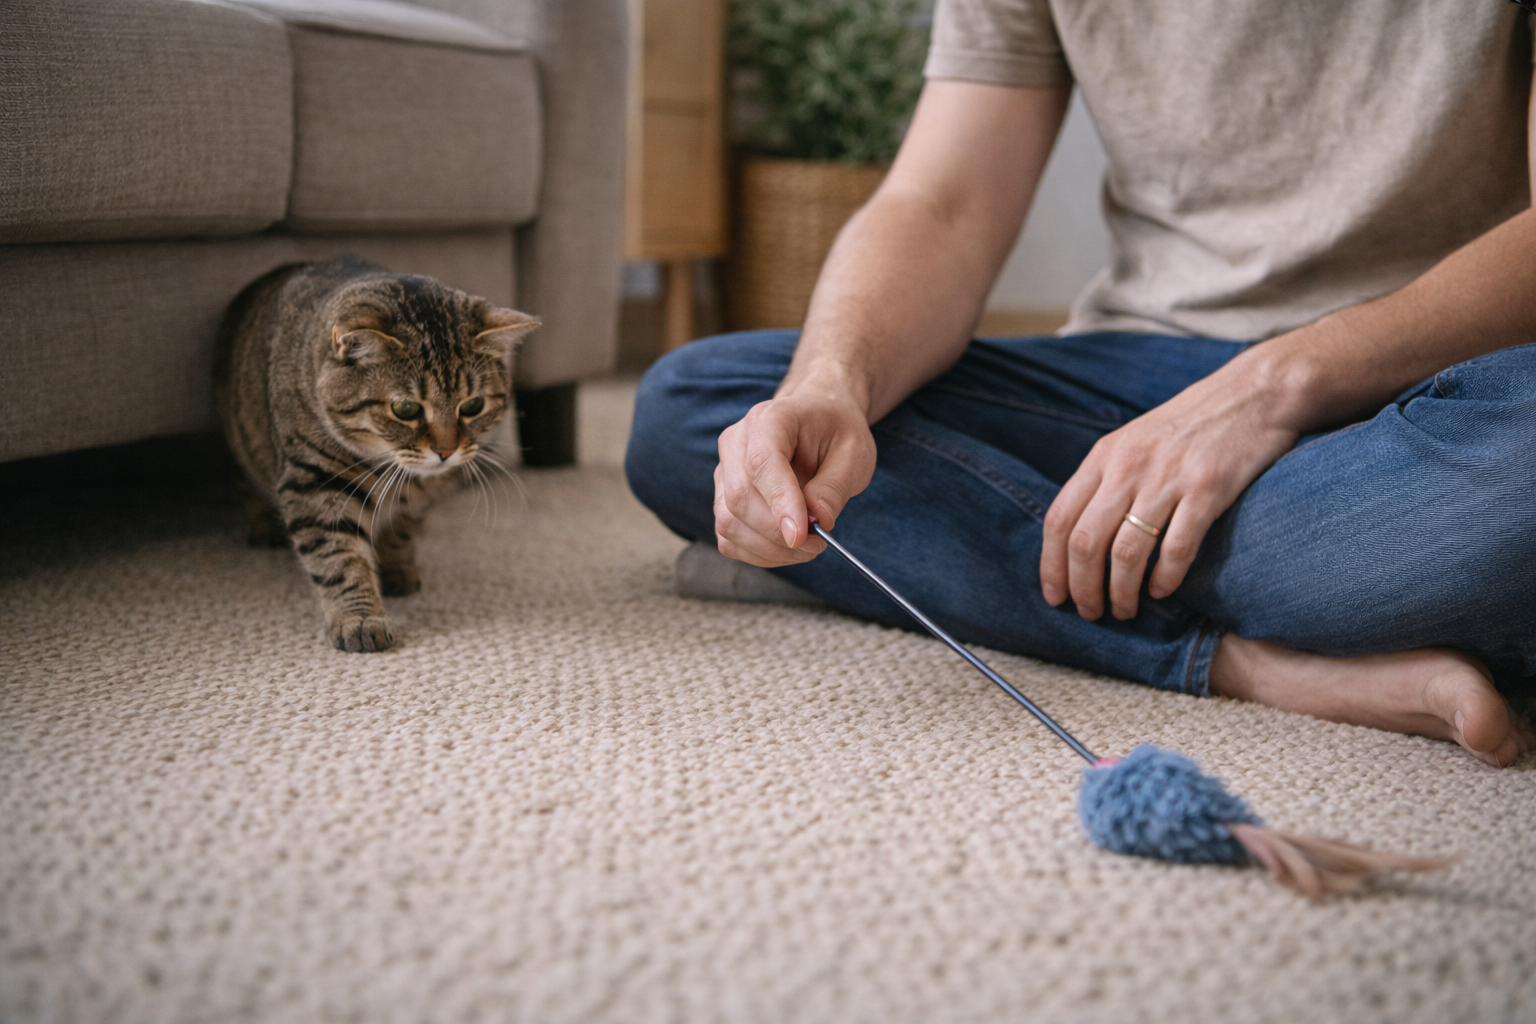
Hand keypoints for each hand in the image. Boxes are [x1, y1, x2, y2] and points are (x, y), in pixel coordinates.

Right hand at [714, 388, 876, 566]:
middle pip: (739, 498)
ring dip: (770, 548)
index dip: (779, 503)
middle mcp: (736, 442)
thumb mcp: (854, 453)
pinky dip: (759, 553)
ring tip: (807, 546)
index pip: (761, 463)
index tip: (802, 535)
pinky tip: (787, 548)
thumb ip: (835, 486)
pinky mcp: (723, 498)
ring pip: (730, 523)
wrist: (817, 420)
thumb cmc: (836, 432)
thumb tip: (818, 522)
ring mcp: (724, 471)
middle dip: (778, 533)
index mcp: (769, 419)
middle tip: (817, 544)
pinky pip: (729, 538)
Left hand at [1040, 357, 1303, 619]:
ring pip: (1126, 552)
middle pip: (1085, 542)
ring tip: (1124, 610)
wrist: (1253, 393)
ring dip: (1121, 592)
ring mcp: (1167, 478)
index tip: (1056, 596)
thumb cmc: (1190, 425)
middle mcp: (1128, 467)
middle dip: (1082, 588)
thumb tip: (1077, 537)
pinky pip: (1176, 548)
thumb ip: (1105, 481)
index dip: (1051, 565)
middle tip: (1091, 613)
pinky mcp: (1208, 489)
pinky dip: (1164, 579)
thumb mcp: (1133, 442)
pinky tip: (1161, 592)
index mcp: (1103, 456)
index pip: (1059, 519)